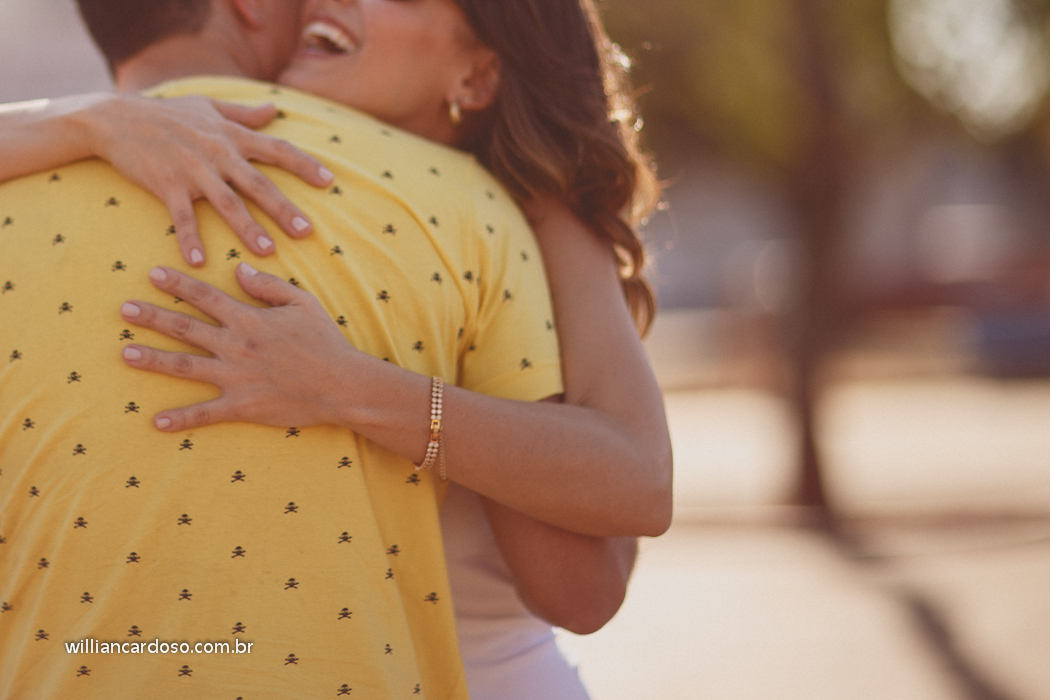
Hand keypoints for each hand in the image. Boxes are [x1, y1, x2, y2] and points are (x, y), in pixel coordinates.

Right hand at [86, 93, 334, 264]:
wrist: (115, 117)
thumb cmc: (167, 113)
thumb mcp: (209, 107)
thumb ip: (244, 114)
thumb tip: (275, 109)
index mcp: (232, 136)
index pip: (277, 149)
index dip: (305, 165)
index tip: (329, 181)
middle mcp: (218, 153)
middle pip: (258, 183)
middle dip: (283, 208)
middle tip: (306, 232)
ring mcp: (192, 169)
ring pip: (226, 202)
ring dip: (247, 228)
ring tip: (267, 251)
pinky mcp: (166, 184)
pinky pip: (181, 216)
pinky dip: (189, 237)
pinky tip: (197, 261)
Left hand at [119, 264, 360, 430]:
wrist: (340, 385)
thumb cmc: (325, 342)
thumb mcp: (303, 303)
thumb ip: (269, 286)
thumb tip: (240, 270)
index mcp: (249, 319)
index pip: (205, 297)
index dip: (178, 284)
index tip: (153, 274)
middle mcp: (235, 346)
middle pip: (185, 328)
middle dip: (152, 317)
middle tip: (123, 310)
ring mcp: (235, 377)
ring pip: (185, 366)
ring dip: (153, 360)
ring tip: (125, 354)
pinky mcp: (241, 405)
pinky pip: (205, 413)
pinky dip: (181, 419)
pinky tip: (157, 422)